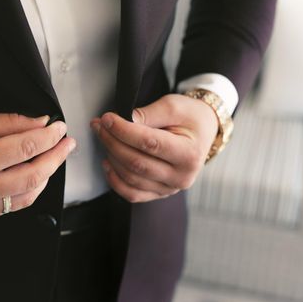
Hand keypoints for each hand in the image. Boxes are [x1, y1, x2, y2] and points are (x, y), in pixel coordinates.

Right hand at [0, 112, 74, 222]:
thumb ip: (9, 124)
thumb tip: (41, 123)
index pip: (27, 148)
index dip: (49, 137)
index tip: (60, 128)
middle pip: (34, 176)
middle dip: (56, 158)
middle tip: (67, 144)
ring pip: (28, 196)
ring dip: (46, 176)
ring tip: (52, 157)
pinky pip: (12, 206)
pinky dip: (28, 190)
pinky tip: (33, 175)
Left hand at [91, 94, 217, 202]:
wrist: (202, 132)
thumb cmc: (189, 118)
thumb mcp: (173, 107)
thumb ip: (148, 114)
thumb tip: (123, 120)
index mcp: (189, 154)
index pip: (149, 143)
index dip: (123, 131)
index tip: (107, 119)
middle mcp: (182, 176)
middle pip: (137, 162)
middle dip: (112, 142)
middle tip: (99, 126)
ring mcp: (170, 189)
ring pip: (131, 178)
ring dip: (111, 157)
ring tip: (103, 138)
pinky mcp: (159, 194)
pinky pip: (132, 194)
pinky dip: (115, 180)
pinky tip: (107, 163)